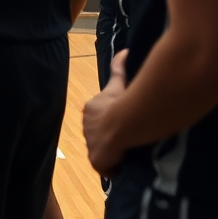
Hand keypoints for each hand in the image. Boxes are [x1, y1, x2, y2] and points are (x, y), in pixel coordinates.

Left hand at [83, 49, 128, 176]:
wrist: (123, 122)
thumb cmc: (123, 102)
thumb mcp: (119, 83)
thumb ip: (119, 67)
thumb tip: (124, 51)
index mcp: (91, 108)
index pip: (99, 117)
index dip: (112, 121)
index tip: (124, 124)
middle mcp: (86, 126)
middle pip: (99, 135)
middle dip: (111, 138)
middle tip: (130, 140)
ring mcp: (90, 144)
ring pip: (103, 151)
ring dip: (114, 153)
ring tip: (130, 154)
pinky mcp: (96, 160)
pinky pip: (106, 167)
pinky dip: (115, 167)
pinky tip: (126, 167)